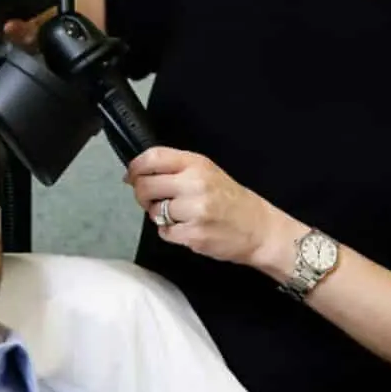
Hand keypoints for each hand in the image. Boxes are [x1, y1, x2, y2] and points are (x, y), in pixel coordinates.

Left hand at [125, 147, 297, 270]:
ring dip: (159, 216)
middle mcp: (195, 183)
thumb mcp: (207, 172)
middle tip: (151, 200)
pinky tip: (187, 228)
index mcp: (197, 164)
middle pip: (146, 185)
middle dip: (142, 195)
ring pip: (154, 211)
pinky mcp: (194, 234)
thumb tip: (135, 173)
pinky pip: (164, 233)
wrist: (259, 228)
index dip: (135, 167)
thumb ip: (174, 169)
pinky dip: (170, 233)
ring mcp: (195, 210)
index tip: (131, 176)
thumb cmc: (231, 201)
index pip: (153, 157)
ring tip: (179, 216)